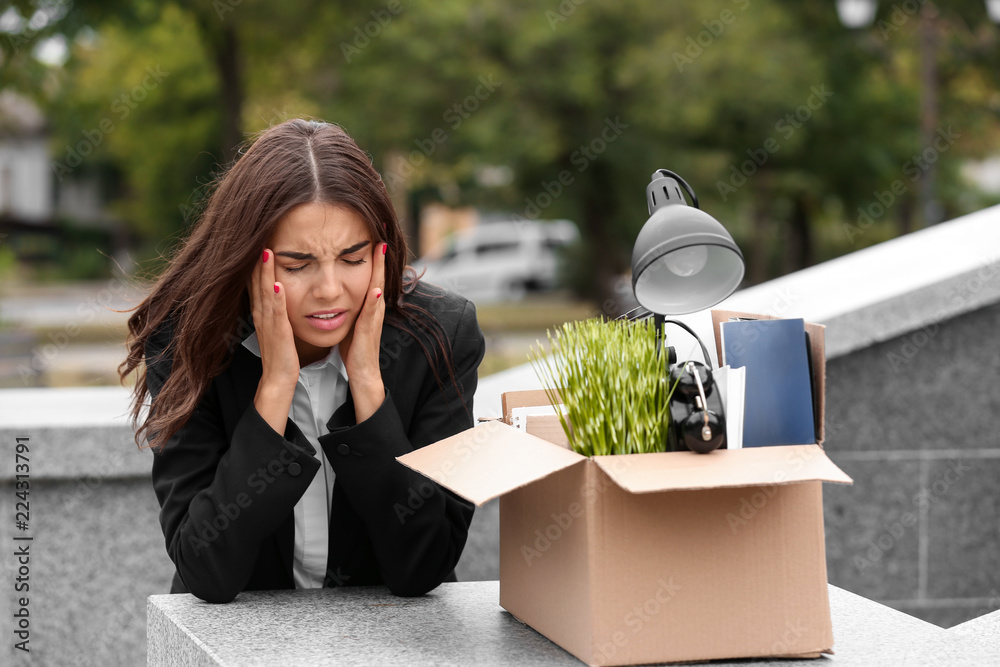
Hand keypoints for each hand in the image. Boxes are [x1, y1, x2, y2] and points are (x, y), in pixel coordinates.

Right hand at [250, 248, 298, 432]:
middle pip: (257, 283)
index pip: (258, 283)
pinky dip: (276, 297)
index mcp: (264, 313)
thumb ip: (277, 310)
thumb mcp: (278, 328)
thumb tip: (279, 293)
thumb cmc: (282, 355)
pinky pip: (276, 313)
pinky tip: (277, 283)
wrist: (278, 382)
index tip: (259, 241)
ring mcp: (268, 325)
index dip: (257, 263)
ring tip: (266, 251)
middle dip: (257, 261)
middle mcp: (262, 315)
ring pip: (265, 294)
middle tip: (258, 236)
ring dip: (264, 273)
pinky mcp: (277, 335)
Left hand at [341, 241, 386, 421]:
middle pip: (377, 276)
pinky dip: (374, 302)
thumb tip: (340, 290)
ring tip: (381, 250)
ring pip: (377, 289)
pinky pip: (371, 314)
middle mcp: (373, 308)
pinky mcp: (368, 332)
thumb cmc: (354, 349)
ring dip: (380, 271)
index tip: (372, 235)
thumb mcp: (351, 320)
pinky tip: (375, 290)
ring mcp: (373, 319)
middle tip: (381, 234)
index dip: (371, 257)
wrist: (362, 374)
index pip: (369, 275)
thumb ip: (349, 305)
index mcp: (366, 305)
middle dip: (380, 256)